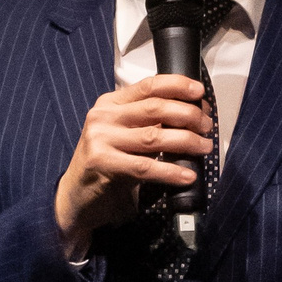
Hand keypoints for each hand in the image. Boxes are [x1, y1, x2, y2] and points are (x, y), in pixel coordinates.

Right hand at [54, 74, 211, 254]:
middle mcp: (104, 117)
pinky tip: (187, 175)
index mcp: (110, 103)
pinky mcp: (102, 164)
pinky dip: (170, 171)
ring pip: (154, 137)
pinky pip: (145, 167)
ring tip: (204, 147)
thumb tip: (192, 112)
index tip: (200, 93)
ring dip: (186, 141)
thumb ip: (148, 120)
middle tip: (207, 126)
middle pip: (155, 108)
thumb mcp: (123, 133)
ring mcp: (100, 139)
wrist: (74, 195)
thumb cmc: (106, 162)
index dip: (178, 85)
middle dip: (188, 115)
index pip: (149, 86)